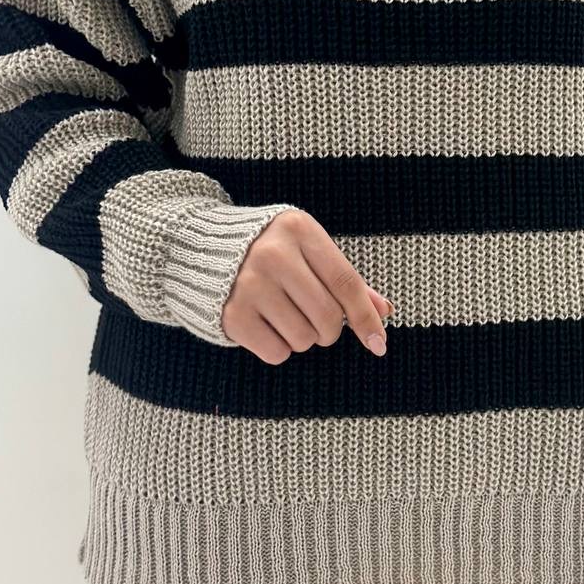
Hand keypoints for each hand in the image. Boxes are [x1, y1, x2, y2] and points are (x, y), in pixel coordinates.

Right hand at [220, 207, 394, 362]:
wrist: (199, 249)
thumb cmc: (268, 250)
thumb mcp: (306, 249)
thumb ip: (343, 278)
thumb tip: (384, 311)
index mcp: (299, 230)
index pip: (346, 282)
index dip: (366, 317)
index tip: (379, 342)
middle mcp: (274, 255)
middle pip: (328, 317)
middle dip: (330, 330)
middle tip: (317, 321)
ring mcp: (249, 285)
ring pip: (304, 339)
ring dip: (303, 338)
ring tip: (284, 315)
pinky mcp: (232, 314)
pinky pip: (277, 353)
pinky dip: (278, 348)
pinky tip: (265, 325)